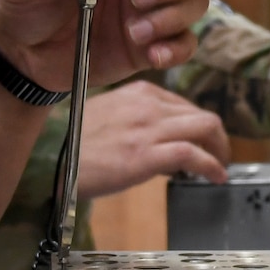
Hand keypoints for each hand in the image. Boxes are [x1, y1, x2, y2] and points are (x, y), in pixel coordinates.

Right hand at [74, 81, 231, 199]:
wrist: (49, 159)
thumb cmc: (72, 144)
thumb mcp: (107, 117)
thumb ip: (135, 121)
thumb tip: (158, 142)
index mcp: (138, 92)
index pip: (182, 104)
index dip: (196, 126)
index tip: (200, 142)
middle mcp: (148, 105)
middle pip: (200, 115)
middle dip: (216, 137)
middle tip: (218, 156)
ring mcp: (149, 128)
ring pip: (205, 128)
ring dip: (220, 150)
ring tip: (220, 166)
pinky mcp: (147, 154)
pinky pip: (194, 155)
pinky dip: (212, 165)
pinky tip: (216, 177)